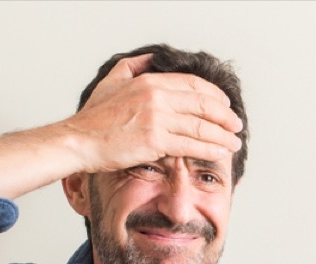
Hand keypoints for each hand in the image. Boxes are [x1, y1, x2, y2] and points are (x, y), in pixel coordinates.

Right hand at [62, 53, 243, 172]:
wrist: (79, 141)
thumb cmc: (94, 118)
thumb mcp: (112, 81)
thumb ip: (133, 67)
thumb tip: (152, 58)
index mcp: (149, 81)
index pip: (193, 85)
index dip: (214, 96)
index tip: (225, 105)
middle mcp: (156, 97)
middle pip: (203, 104)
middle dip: (225, 116)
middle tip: (237, 125)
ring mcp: (157, 119)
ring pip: (201, 126)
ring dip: (223, 135)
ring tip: (234, 142)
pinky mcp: (155, 141)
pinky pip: (191, 145)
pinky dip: (210, 149)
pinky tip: (220, 153)